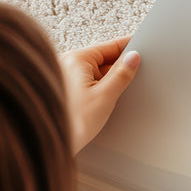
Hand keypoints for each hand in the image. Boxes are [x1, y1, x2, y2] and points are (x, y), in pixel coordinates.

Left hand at [60, 36, 140, 152]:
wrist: (48, 144)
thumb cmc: (72, 123)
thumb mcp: (105, 97)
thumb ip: (121, 75)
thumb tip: (133, 58)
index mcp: (76, 60)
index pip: (109, 46)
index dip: (128, 46)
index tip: (142, 47)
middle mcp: (67, 65)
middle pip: (102, 59)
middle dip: (119, 67)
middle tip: (136, 75)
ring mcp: (64, 78)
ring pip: (95, 73)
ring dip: (109, 81)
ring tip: (118, 94)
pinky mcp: (65, 92)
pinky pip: (87, 84)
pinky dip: (99, 89)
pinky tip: (105, 101)